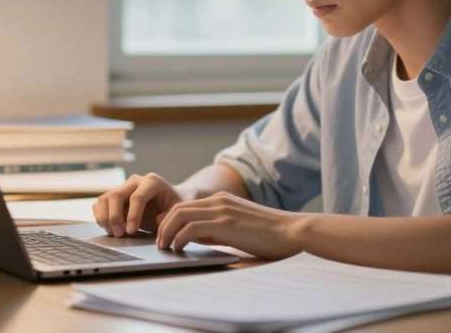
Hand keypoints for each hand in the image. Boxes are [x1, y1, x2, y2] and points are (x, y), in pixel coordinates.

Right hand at [92, 173, 189, 236]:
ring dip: (105, 218)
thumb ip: (167, 218)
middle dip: (115, 217)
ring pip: (104, 199)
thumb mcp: (176, 213)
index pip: (137, 197)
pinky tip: (110, 229)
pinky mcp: (114, 196)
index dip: (133, 215)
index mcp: (152, 182)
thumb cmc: (173, 208)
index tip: (131, 232)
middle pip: (116, 195)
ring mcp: (122, 187)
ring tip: (115, 234)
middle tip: (120, 234)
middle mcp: (135, 181)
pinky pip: (99, 204)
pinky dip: (100, 217)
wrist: (168, 202)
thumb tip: (156, 224)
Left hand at [155, 191, 301, 259]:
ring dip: (167, 232)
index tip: (163, 235)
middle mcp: (218, 201)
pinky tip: (179, 249)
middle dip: (162, 226)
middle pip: (177, 208)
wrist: (291, 232)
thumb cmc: (268, 236)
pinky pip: (191, 228)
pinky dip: (179, 238)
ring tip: (165, 247)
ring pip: (179, 215)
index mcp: (221, 200)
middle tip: (159, 243)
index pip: (185, 205)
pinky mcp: (225, 224)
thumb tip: (193, 237)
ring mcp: (221, 211)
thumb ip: (215, 228)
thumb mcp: (236, 228)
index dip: (169, 220)